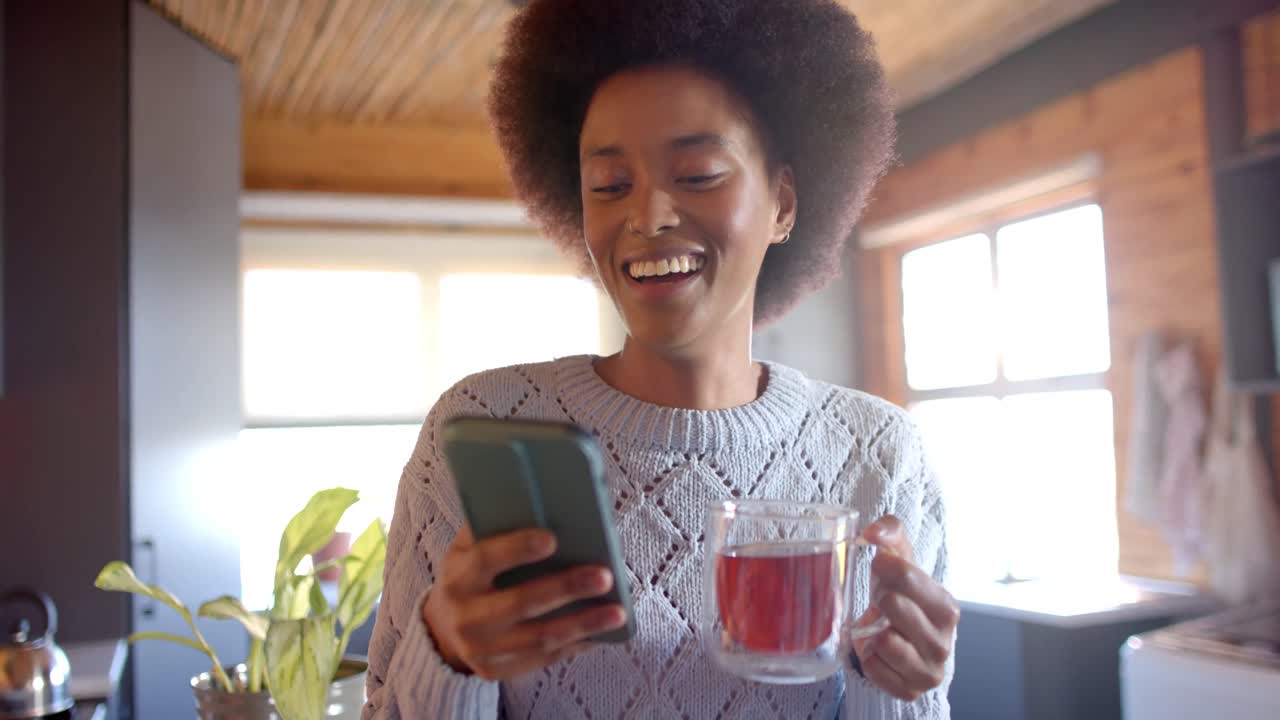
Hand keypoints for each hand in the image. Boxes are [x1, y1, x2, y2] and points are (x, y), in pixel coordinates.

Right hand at [422, 525, 627, 680]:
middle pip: (520, 603)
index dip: (517, 549)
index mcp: (458, 577)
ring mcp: (482, 649)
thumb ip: (494, 527)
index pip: (486, 560)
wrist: (443, 628)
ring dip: (583, 624)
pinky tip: (603, 631)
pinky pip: (544, 659)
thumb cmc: (470, 575)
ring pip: (539, 638)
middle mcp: (466, 617)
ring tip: (618, 611)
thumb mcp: (467, 549)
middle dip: (565, 589)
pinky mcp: (497, 671)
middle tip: (604, 575)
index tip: (552, 539)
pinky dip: (576, 644)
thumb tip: (541, 501)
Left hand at [852, 515, 959, 701]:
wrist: (904, 639)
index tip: (880, 567)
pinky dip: (868, 658)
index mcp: (946, 607)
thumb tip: (872, 531)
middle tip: (882, 603)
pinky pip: (874, 670)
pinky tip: (878, 650)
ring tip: (880, 628)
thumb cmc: (901, 595)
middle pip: (894, 606)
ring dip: (872, 632)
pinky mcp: (910, 691)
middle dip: (880, 600)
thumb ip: (890, 534)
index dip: (885, 567)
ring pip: (884, 642)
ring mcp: (929, 670)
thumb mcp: (899, 561)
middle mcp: (944, 642)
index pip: (908, 576)